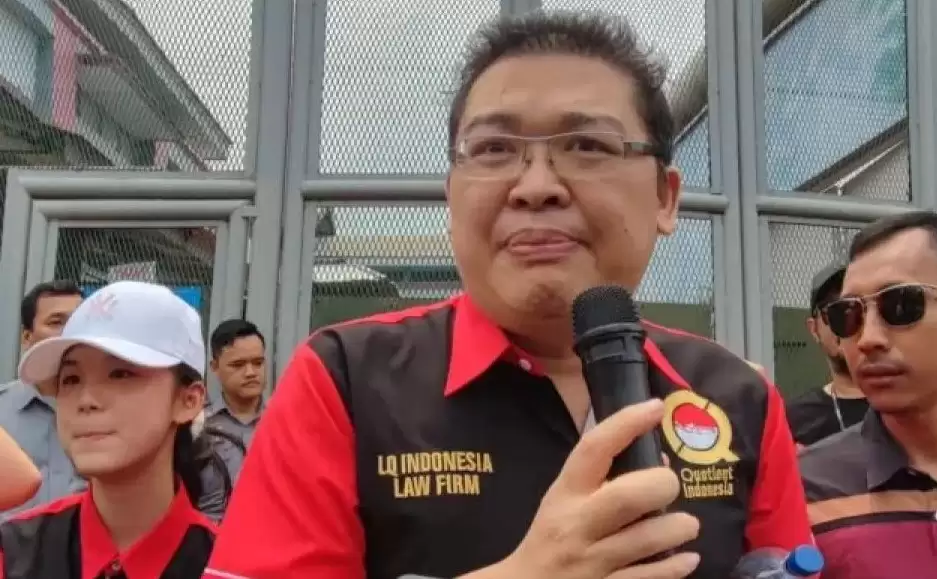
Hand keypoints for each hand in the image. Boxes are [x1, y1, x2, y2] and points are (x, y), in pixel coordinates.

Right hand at [462, 399, 699, 578]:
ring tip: (685, 525)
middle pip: (628, 496)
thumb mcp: (563, 500)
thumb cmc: (552, 536)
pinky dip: (676, 566)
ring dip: (679, 528)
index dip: (626, 423)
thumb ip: (601, 479)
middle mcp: (578, 525)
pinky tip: (686, 558)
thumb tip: (657, 458)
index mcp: (566, 494)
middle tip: (669, 485)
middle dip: (662, 484)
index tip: (655, 407)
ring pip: (649, 540)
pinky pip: (651, 577)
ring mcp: (594, 562)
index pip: (594, 448)